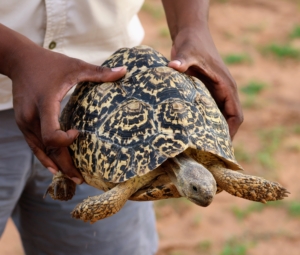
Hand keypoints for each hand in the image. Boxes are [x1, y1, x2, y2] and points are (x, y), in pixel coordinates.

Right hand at [9, 43, 125, 183]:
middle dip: (64, 165)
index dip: (64, 141)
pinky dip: (45, 157)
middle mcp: (31, 117)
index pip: (50, 133)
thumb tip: (124, 71)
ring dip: (55, 164)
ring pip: (40, 150)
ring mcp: (25, 122)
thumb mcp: (75, 66)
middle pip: (47, 148)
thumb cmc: (48, 63)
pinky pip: (34, 145)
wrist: (19, 60)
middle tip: (80, 179)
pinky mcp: (23, 123)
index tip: (78, 134)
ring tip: (70, 177)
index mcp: (45, 103)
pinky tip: (54, 167)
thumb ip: (99, 72)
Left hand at [168, 27, 242, 138]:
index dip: (231, 132)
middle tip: (208, 154)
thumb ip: (183, 60)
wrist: (191, 35)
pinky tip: (192, 131)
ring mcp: (214, 92)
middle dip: (221, 136)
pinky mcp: (205, 92)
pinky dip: (204, 122)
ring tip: (200, 148)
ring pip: (219, 117)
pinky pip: (209, 111)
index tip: (222, 146)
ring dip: (213, 130)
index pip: (235, 114)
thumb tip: (173, 66)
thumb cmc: (192, 43)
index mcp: (225, 86)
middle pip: (228, 120)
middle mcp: (223, 91)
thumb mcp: (188, 51)